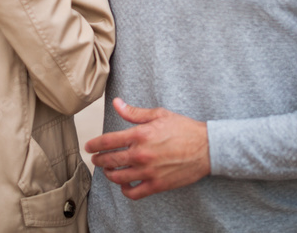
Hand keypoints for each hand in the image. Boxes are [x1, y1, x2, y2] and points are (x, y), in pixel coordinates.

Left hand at [84, 98, 210, 199]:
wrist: (207, 148)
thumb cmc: (184, 129)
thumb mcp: (159, 114)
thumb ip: (134, 112)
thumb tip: (117, 103)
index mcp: (140, 135)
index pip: (107, 141)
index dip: (94, 144)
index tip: (89, 147)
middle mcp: (141, 154)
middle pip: (109, 161)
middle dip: (98, 160)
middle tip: (96, 159)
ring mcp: (148, 171)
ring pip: (118, 178)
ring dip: (109, 175)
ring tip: (109, 171)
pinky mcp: (157, 184)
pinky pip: (133, 193)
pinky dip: (125, 190)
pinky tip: (124, 185)